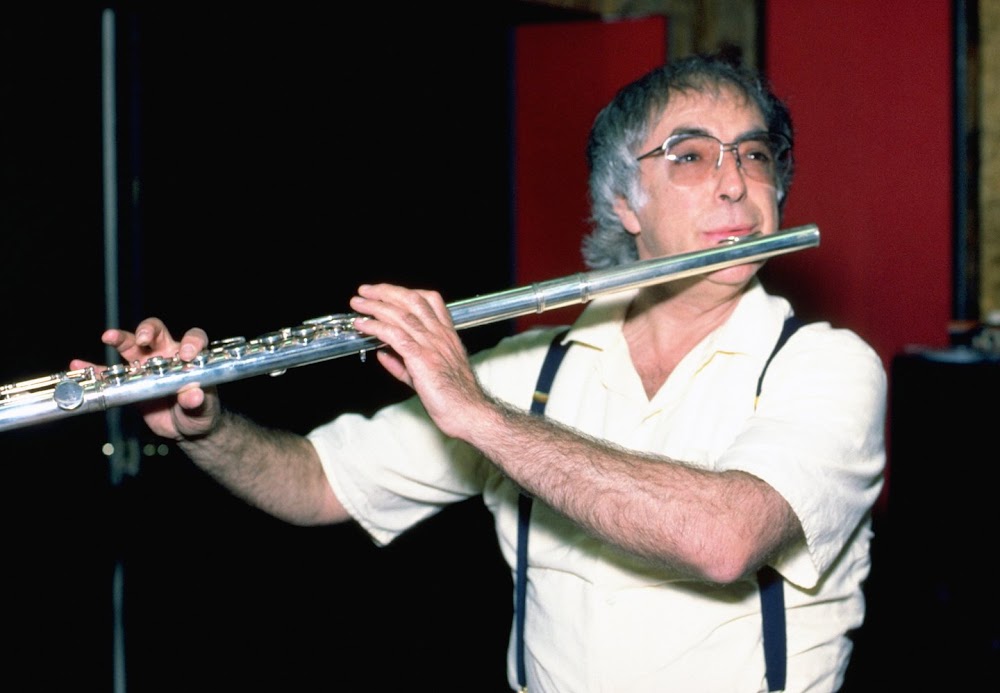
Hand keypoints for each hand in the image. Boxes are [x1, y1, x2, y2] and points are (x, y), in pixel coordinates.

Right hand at [69, 317, 220, 440]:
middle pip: (156, 332)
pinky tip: (79, 364)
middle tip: (144, 339)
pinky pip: (108, 373)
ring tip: (108, 337)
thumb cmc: (202, 412)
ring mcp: (146, 366)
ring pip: (131, 345)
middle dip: (148, 331)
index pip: (194, 338)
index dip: (192, 342)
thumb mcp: (204, 410)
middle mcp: (167, 355)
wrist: (186, 429)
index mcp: (190, 358)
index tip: (187, 354)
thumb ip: (199, 402)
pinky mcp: (129, 382)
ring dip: (119, 339)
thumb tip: (193, 395)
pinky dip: (94, 369)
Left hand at [349, 283, 486, 438]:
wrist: (469, 412)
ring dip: (376, 305)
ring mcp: (432, 344)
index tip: (388, 292)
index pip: (430, 301)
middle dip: (386, 291)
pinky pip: (394, 335)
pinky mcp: (422, 358)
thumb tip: (382, 353)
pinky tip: (363, 325)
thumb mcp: (426, 375)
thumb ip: (402, 363)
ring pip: (401, 314)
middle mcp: (440, 335)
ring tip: (359, 303)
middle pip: (412, 300)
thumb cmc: (454, 398)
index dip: (406, 292)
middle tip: (366, 291)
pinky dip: (376, 327)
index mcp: (446, 336)